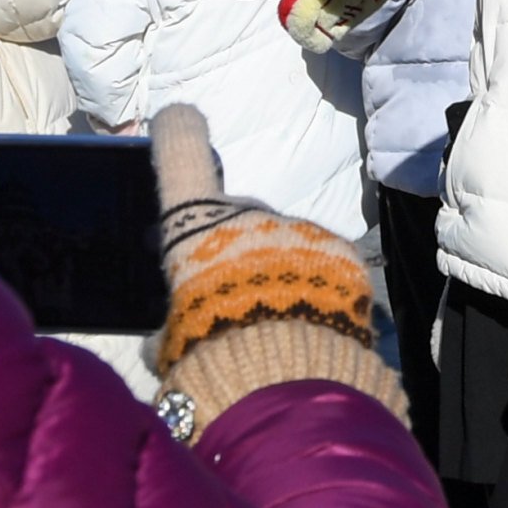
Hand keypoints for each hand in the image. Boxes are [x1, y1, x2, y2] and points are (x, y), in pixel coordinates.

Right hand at [147, 105, 397, 431]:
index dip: (176, 133)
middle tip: (226, 297)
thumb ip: (168, 333)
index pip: (181, 153)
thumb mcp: (171, 352)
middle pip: (234, 219)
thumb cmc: (213, 363)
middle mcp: (248, 217)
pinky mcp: (342, 255)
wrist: (292, 388)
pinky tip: (306, 324)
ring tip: (270, 324)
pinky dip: (310, 286)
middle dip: (230, 249)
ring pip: (280, 244)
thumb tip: (165, 342)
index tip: (177, 119)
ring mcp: (300, 231)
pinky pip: (319, 263)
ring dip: (273, 272)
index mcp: (196, 229)